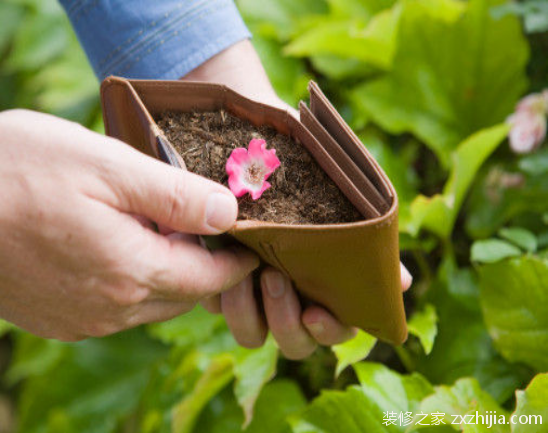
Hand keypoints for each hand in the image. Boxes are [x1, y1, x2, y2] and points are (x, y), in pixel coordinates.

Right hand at [0, 110, 257, 340]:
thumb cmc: (17, 171)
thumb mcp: (107, 166)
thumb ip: (175, 196)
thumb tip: (230, 214)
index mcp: (133, 271)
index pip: (211, 278)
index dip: (237, 259)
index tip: (252, 239)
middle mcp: (112, 308)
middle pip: (185, 293)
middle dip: (205, 264)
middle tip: (210, 226)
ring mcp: (82, 319)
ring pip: (153, 301)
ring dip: (170, 271)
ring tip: (167, 230)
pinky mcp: (59, 318)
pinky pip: (118, 305)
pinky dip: (135, 279)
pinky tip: (123, 245)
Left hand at [184, 40, 412, 358]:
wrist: (257, 137)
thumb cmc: (308, 167)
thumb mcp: (342, 196)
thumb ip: (369, 242)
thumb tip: (405, 284)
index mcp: (325, 282)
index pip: (337, 327)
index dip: (330, 329)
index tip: (315, 312)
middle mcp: (291, 294)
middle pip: (295, 342)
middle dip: (286, 321)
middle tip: (276, 278)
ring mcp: (252, 289)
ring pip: (253, 334)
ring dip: (249, 312)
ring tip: (248, 267)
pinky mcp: (217, 277)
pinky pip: (216, 306)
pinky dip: (218, 290)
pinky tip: (220, 256)